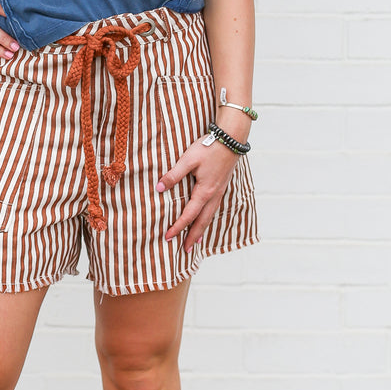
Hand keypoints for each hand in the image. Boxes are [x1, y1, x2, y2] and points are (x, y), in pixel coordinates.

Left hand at [156, 137, 239, 251]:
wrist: (231, 138)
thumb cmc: (209, 147)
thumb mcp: (188, 159)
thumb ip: (174, 175)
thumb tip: (159, 188)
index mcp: (204, 191)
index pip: (189, 215)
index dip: (178, 227)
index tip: (168, 237)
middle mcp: (214, 195)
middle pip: (202, 221)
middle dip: (193, 236)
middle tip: (185, 250)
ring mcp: (220, 191)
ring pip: (210, 216)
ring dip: (202, 230)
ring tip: (196, 241)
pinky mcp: (222, 186)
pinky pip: (214, 208)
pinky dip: (208, 218)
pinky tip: (206, 218)